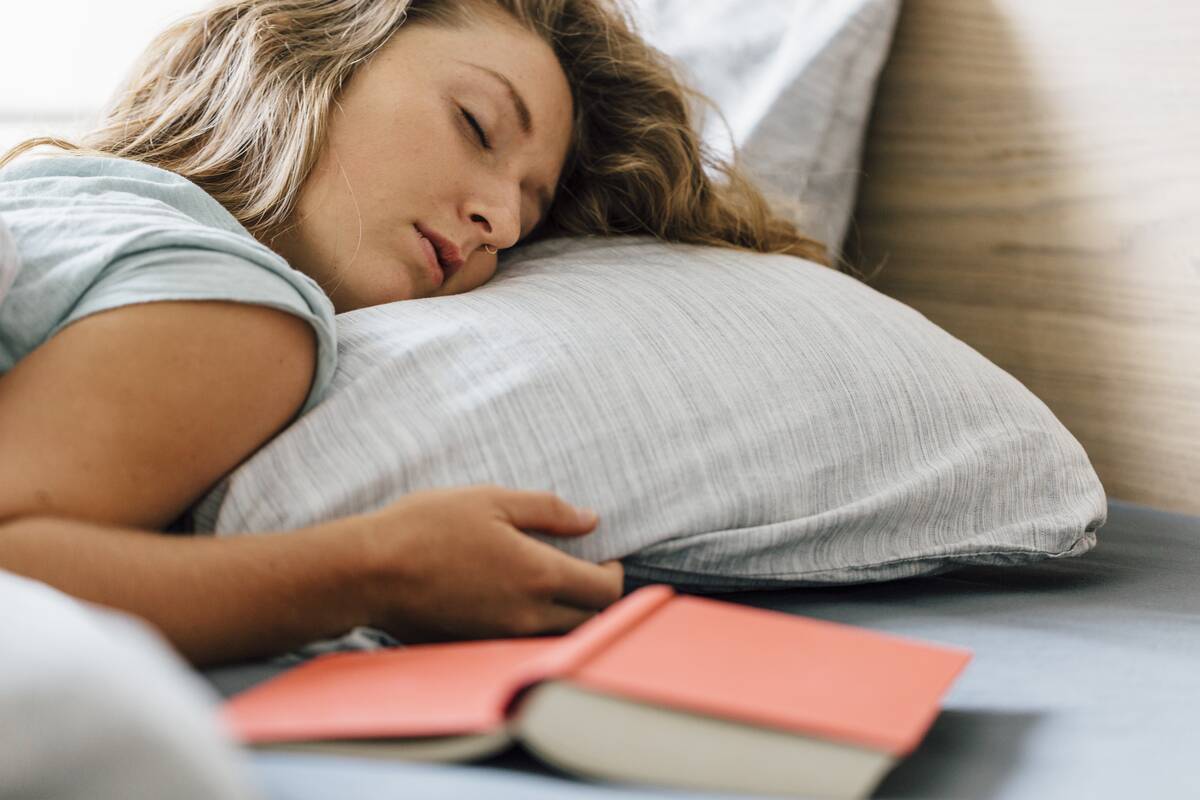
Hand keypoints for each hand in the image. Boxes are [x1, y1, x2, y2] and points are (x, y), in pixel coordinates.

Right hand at [347, 484, 622, 643]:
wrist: (368, 572)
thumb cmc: (426, 527)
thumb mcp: (492, 500)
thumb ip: (548, 510)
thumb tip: (590, 521)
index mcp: (539, 575)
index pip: (605, 590)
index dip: (613, 572)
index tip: (604, 554)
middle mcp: (527, 614)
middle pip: (589, 618)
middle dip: (595, 595)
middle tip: (582, 567)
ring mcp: (501, 635)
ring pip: (558, 633)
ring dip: (566, 612)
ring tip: (549, 579)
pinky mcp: (477, 644)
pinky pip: (523, 639)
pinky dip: (533, 622)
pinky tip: (513, 594)